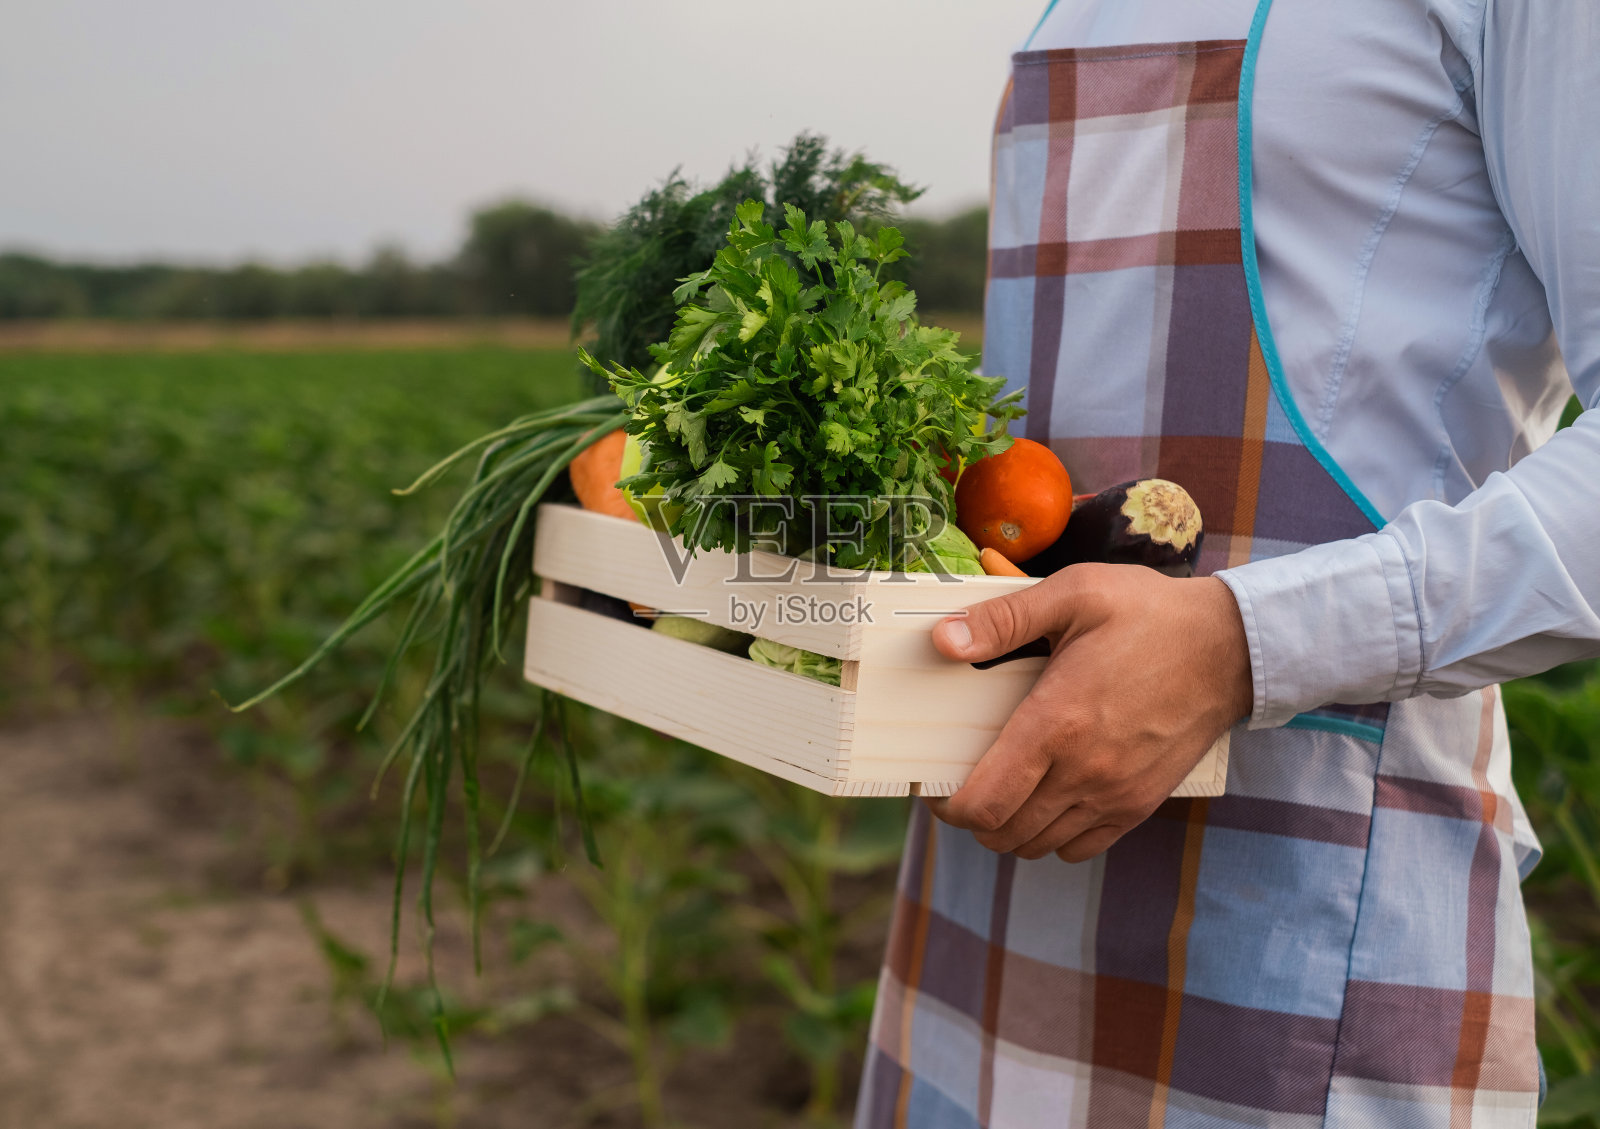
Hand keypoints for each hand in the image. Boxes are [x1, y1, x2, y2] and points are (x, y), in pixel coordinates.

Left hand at [924, 564, 1251, 861]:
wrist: (1230, 646)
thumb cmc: (1149, 614)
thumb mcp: (1074, 594)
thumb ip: (1003, 619)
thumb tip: (942, 640)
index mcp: (1056, 723)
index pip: (984, 803)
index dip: (948, 807)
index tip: (938, 786)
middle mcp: (1083, 771)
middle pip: (1002, 833)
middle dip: (972, 816)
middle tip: (965, 783)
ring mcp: (1115, 794)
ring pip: (1037, 845)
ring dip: (1009, 827)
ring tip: (1004, 790)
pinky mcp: (1140, 804)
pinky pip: (1080, 846)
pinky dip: (1052, 835)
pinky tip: (1048, 799)